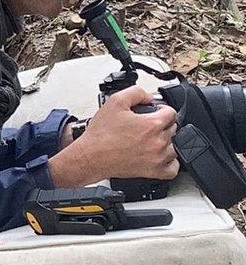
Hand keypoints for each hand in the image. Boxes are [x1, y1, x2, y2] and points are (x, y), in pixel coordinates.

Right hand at [49, 86, 179, 186]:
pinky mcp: (153, 172)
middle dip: (162, 124)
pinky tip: (159, 155)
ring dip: (165, 141)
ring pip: (174, 146)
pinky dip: (169, 162)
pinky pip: (173, 168)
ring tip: (150, 139)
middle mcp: (158, 141)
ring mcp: (158, 158)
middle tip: (146, 125)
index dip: (161, 109)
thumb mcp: (115, 101)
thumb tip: (148, 97)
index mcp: (152, 124)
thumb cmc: (101, 135)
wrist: (91, 157)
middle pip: (173, 128)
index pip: (171, 112)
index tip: (154, 112)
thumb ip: (136, 93)